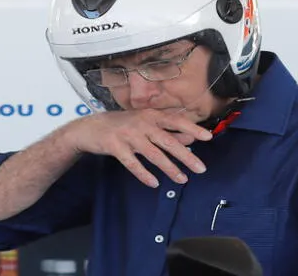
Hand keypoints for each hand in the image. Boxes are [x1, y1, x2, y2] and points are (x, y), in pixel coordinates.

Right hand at [66, 109, 212, 187]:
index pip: (175, 121)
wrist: (89, 128)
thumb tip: (191, 138)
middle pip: (167, 141)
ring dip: (169, 168)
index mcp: (150, 115)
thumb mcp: (145, 123)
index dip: (191, 128)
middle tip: (201, 169)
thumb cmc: (122, 125)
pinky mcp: (115, 147)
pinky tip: (154, 183)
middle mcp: (141, 123)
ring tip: (182, 180)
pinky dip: (143, 174)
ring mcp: (128, 135)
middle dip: (186, 156)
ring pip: (152, 154)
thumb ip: (167, 130)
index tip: (207, 137)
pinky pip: (132, 163)